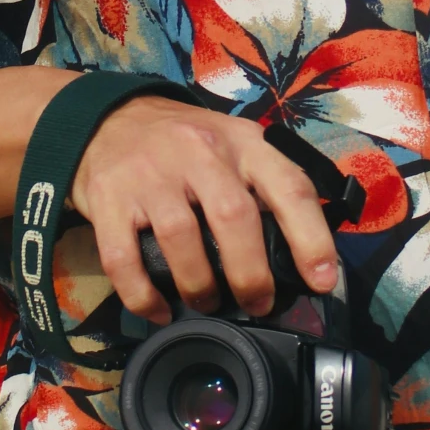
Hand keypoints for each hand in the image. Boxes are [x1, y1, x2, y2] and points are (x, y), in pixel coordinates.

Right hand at [73, 96, 339, 323]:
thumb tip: (304, 255)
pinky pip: (125, 259)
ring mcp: (150, 173)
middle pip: (234, 217)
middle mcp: (199, 151)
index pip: (288, 185)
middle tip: (258, 303)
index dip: (311, 237)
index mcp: (242, 142)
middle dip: (250, 274)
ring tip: (206, 303)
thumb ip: (265, 186)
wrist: (109, 119)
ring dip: (199, 286)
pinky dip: (143, 295)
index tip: (321, 280)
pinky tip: (159, 310)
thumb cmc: (186, 144)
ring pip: (182, 239)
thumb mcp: (234, 145)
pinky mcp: (108, 198)